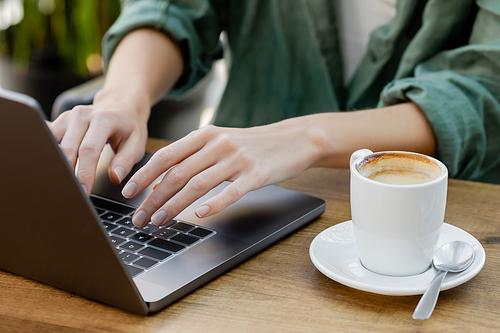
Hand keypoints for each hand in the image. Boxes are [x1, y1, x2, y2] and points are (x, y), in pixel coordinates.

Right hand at [48, 89, 149, 194]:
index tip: (84, 192)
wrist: (121, 105)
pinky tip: (54, 172)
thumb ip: (126, 161)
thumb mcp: (137, 143)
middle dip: (68, 174)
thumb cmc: (129, 127)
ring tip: (61, 186)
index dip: (85, 173)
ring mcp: (68, 117)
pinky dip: (50, 157)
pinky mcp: (60, 121)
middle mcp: (82, 115)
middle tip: (71, 195)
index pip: (89, 149)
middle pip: (68, 148)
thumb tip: (115, 177)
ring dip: (56, 166)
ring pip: (54, 145)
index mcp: (103, 119)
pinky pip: (49, 141)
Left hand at [122, 118, 326, 226]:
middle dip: (153, 198)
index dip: (144, 175)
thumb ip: (192, 158)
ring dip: (174, 205)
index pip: (167, 156)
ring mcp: (237, 159)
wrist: (292, 140)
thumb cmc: (252, 144)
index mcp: (205, 135)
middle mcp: (218, 144)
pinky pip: (230, 192)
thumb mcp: (219, 143)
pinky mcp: (256, 174)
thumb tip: (161, 184)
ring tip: (159, 221)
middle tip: (140, 217)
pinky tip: (199, 215)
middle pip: (177, 173)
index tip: (128, 193)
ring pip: (198, 184)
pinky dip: (213, 204)